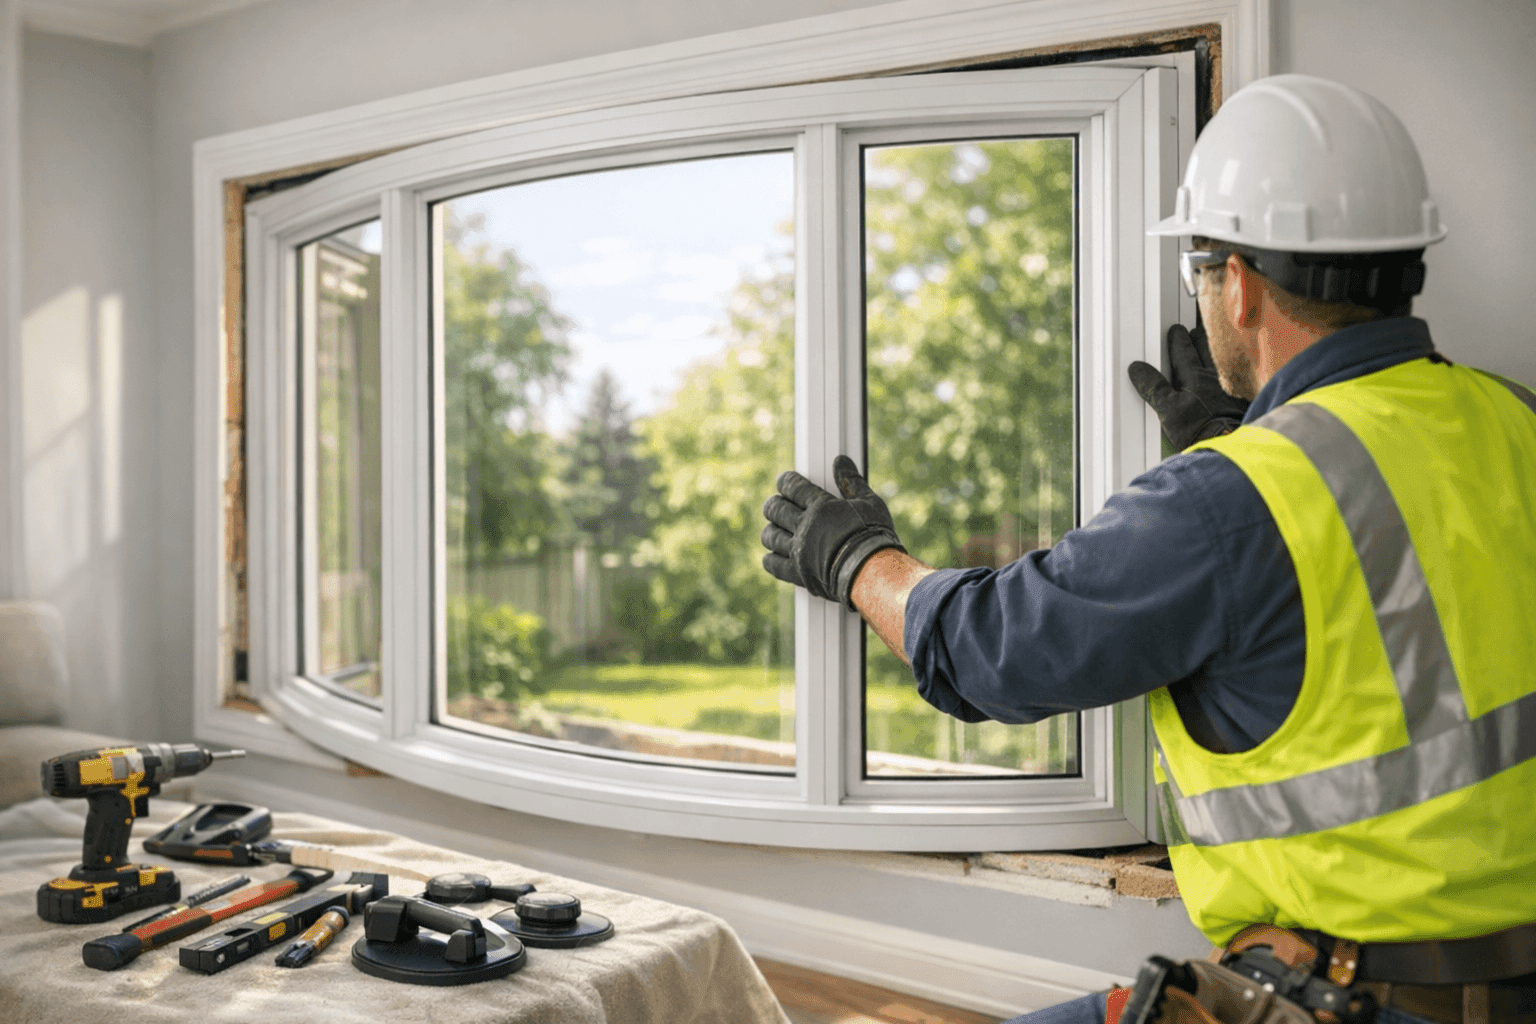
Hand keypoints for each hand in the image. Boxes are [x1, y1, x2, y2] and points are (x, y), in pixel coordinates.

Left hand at [760, 455, 904, 607]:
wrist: (873, 574)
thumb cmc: (875, 537)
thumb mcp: (870, 503)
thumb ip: (852, 482)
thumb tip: (841, 461)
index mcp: (820, 507)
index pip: (792, 487)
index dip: (785, 481)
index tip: (784, 482)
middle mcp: (805, 527)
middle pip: (775, 509)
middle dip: (774, 504)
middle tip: (777, 504)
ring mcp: (799, 551)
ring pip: (770, 536)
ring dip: (771, 529)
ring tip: (776, 528)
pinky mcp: (798, 573)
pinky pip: (773, 564)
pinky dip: (771, 558)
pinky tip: (775, 554)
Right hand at [1127, 321, 1249, 450]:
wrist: (1229, 445)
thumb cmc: (1199, 430)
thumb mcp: (1167, 410)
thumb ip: (1153, 387)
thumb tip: (1137, 369)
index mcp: (1193, 376)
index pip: (1184, 351)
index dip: (1178, 339)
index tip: (1175, 331)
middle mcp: (1214, 377)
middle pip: (1206, 351)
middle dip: (1199, 340)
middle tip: (1194, 332)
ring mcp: (1231, 387)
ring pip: (1222, 362)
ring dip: (1216, 352)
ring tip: (1211, 347)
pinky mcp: (1242, 400)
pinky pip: (1237, 378)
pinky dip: (1232, 372)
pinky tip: (1231, 376)